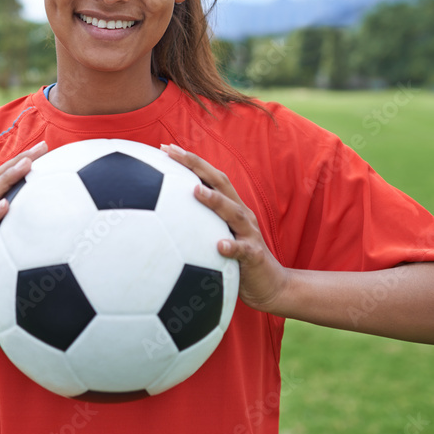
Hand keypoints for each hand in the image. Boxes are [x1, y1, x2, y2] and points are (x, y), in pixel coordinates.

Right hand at [0, 141, 47, 328]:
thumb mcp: (2, 258)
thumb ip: (20, 246)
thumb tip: (56, 244)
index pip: (3, 182)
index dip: (21, 163)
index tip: (46, 150)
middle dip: (19, 160)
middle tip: (43, 147)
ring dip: (7, 179)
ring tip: (27, 165)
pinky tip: (7, 205)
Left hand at [161, 143, 287, 313]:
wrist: (270, 285)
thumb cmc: (237, 260)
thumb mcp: (217, 235)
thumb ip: (199, 223)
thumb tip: (163, 216)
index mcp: (231, 207)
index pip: (210, 177)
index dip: (190, 161)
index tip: (165, 148)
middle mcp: (241, 214)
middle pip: (221, 183)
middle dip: (196, 165)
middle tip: (172, 153)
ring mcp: (249, 234)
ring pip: (233, 213)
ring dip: (214, 200)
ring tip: (195, 191)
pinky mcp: (254, 256)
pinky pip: (242, 251)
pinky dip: (231, 247)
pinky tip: (219, 246)